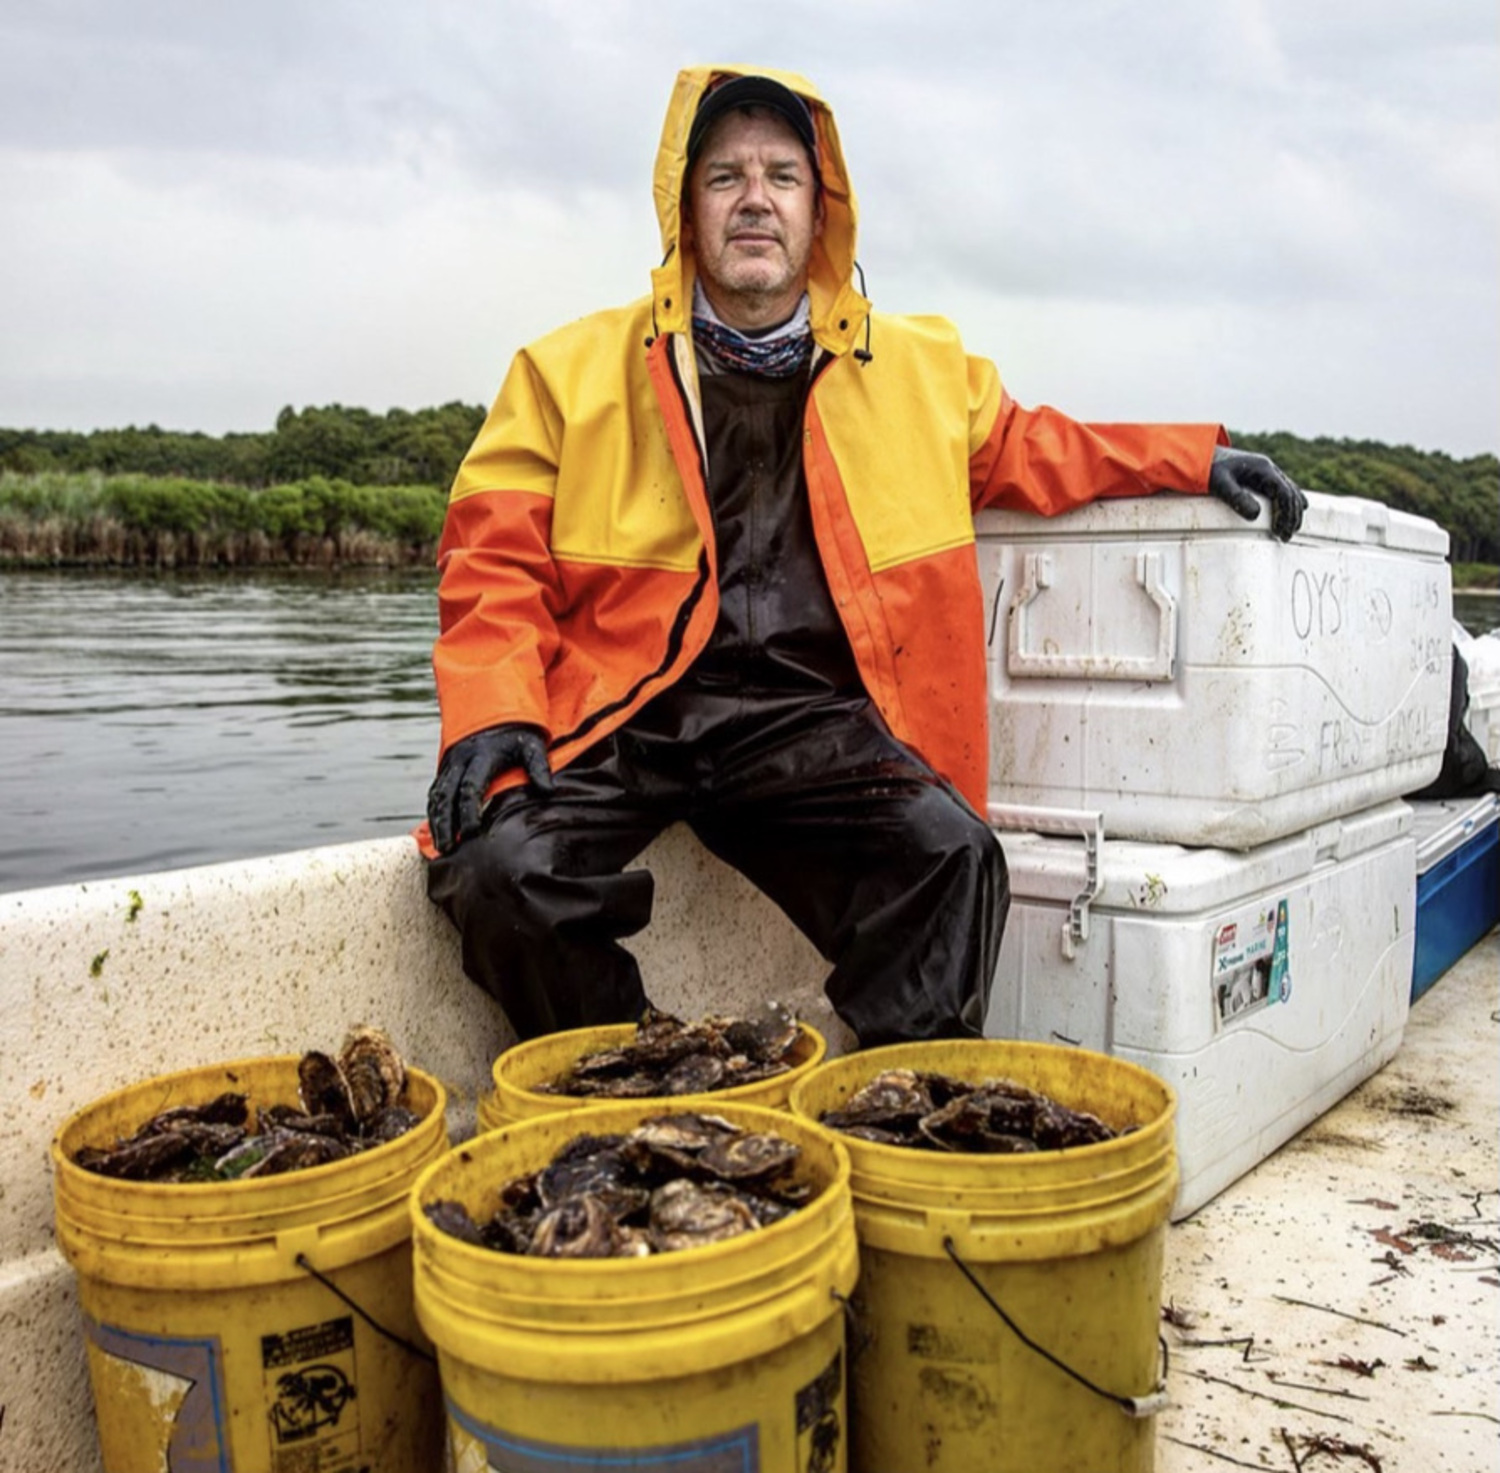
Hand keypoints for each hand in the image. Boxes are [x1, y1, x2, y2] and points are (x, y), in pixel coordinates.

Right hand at [426, 723, 553, 854]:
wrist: (496, 712)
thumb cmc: (518, 734)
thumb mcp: (531, 745)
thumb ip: (539, 766)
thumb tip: (549, 791)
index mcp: (482, 755)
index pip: (471, 786)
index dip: (469, 811)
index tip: (472, 833)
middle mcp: (460, 759)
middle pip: (447, 795)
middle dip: (446, 823)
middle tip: (448, 848)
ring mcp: (450, 764)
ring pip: (437, 795)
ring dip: (437, 822)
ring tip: (441, 848)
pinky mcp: (445, 768)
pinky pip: (435, 793)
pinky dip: (434, 813)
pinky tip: (437, 832)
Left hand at [1207, 447, 1306, 540]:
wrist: (1203, 455)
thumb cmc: (1209, 469)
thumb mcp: (1219, 483)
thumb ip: (1236, 497)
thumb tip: (1256, 515)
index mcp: (1262, 468)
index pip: (1284, 492)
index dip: (1286, 513)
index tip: (1280, 531)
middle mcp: (1269, 468)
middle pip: (1290, 493)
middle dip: (1291, 516)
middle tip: (1286, 537)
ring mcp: (1267, 471)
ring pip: (1290, 490)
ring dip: (1294, 511)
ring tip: (1290, 532)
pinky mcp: (1263, 476)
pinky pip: (1283, 489)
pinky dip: (1291, 502)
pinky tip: (1296, 512)